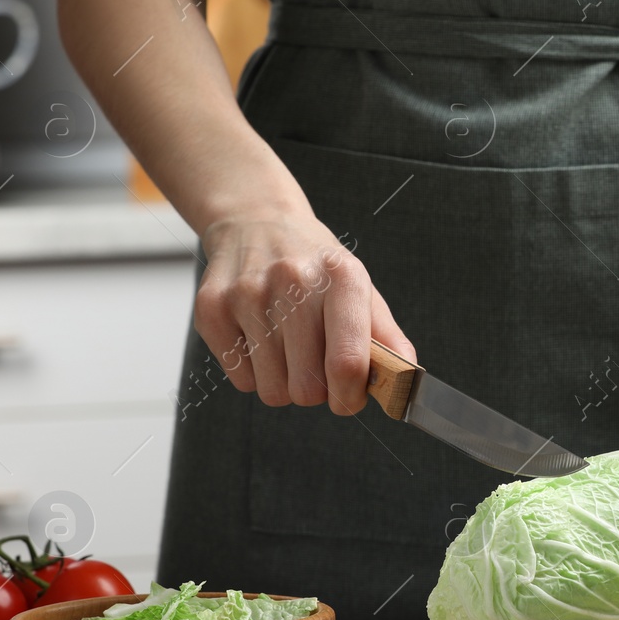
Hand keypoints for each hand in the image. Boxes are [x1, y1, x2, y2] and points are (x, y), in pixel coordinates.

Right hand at [194, 210, 413, 414]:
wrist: (256, 221)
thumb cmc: (316, 267)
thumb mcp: (360, 290)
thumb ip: (387, 339)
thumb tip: (407, 383)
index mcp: (342, 278)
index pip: (346, 362)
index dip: (351, 397)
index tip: (350, 398)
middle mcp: (293, 281)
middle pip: (307, 388)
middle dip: (317, 390)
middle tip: (315, 364)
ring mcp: (247, 294)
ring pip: (272, 390)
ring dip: (284, 382)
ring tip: (287, 347)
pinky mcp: (211, 307)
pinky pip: (240, 380)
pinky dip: (253, 372)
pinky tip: (258, 338)